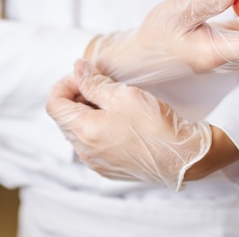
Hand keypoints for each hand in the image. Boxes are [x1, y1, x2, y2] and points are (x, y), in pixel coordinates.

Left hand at [46, 60, 211, 190]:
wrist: (183, 157)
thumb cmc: (156, 125)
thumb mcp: (123, 94)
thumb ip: (94, 82)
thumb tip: (78, 69)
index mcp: (84, 131)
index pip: (54, 104)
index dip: (65, 84)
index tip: (83, 75)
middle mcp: (84, 151)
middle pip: (64, 118)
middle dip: (75, 97)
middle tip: (98, 84)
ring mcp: (95, 162)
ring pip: (77, 132)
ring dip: (86, 112)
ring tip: (111, 101)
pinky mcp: (108, 168)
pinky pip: (90, 144)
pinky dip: (96, 128)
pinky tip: (117, 119)